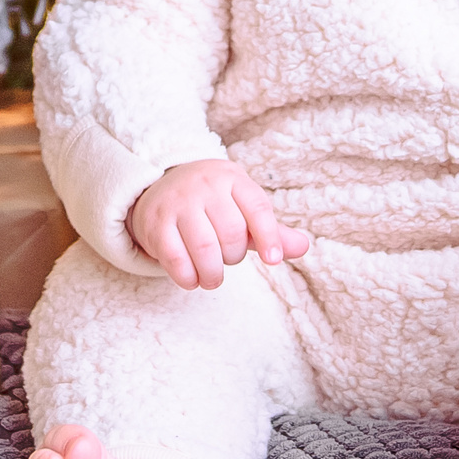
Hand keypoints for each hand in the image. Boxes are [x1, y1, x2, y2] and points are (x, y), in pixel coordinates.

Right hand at [127, 159, 312, 290]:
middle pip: (232, 234)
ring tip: (212, 279)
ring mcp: (177, 202)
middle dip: (234, 257)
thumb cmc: (211, 204)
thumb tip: (303, 247)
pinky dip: (188, 278)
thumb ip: (271, 230)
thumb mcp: (242, 208)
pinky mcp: (155, 223)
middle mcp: (204, 186)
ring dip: (213, 275)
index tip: (274, 260)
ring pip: (205, 249)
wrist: (158, 188)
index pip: (257, 208)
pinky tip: (192, 280)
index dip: (269, 236)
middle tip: (227, 258)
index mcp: (232, 178)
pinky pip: (175, 259)